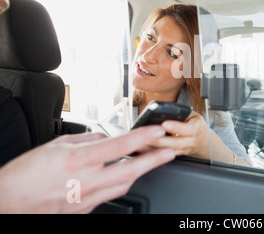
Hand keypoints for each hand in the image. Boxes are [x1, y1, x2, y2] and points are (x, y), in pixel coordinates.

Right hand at [0, 126, 174, 213]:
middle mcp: (85, 182)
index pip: (118, 147)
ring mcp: (86, 199)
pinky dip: (122, 183)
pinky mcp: (84, 210)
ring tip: (154, 161)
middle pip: (130, 171)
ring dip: (141, 172)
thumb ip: (86, 140)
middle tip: (171, 151)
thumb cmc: (26, 173)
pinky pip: (110, 195)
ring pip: (123, 185)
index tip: (157, 130)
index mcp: (76, 161)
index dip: (142, 137)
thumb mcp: (56, 145)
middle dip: (155, 160)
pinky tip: (126, 175)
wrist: (8, 202)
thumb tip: (107, 139)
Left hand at [150, 111, 210, 158]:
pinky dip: (154, 153)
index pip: (190, 128)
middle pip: (176, 143)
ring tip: (141, 144)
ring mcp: (185, 150)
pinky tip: (144, 150)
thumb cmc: (193, 123)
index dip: (177, 127)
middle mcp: (192, 140)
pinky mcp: (177, 155)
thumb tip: (162, 109)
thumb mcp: (191, 115)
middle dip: (161, 140)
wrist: (202, 140)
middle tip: (147, 135)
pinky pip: (165, 155)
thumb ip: (180, 113)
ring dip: (155, 148)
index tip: (165, 124)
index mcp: (197, 127)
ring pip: (170, 151)